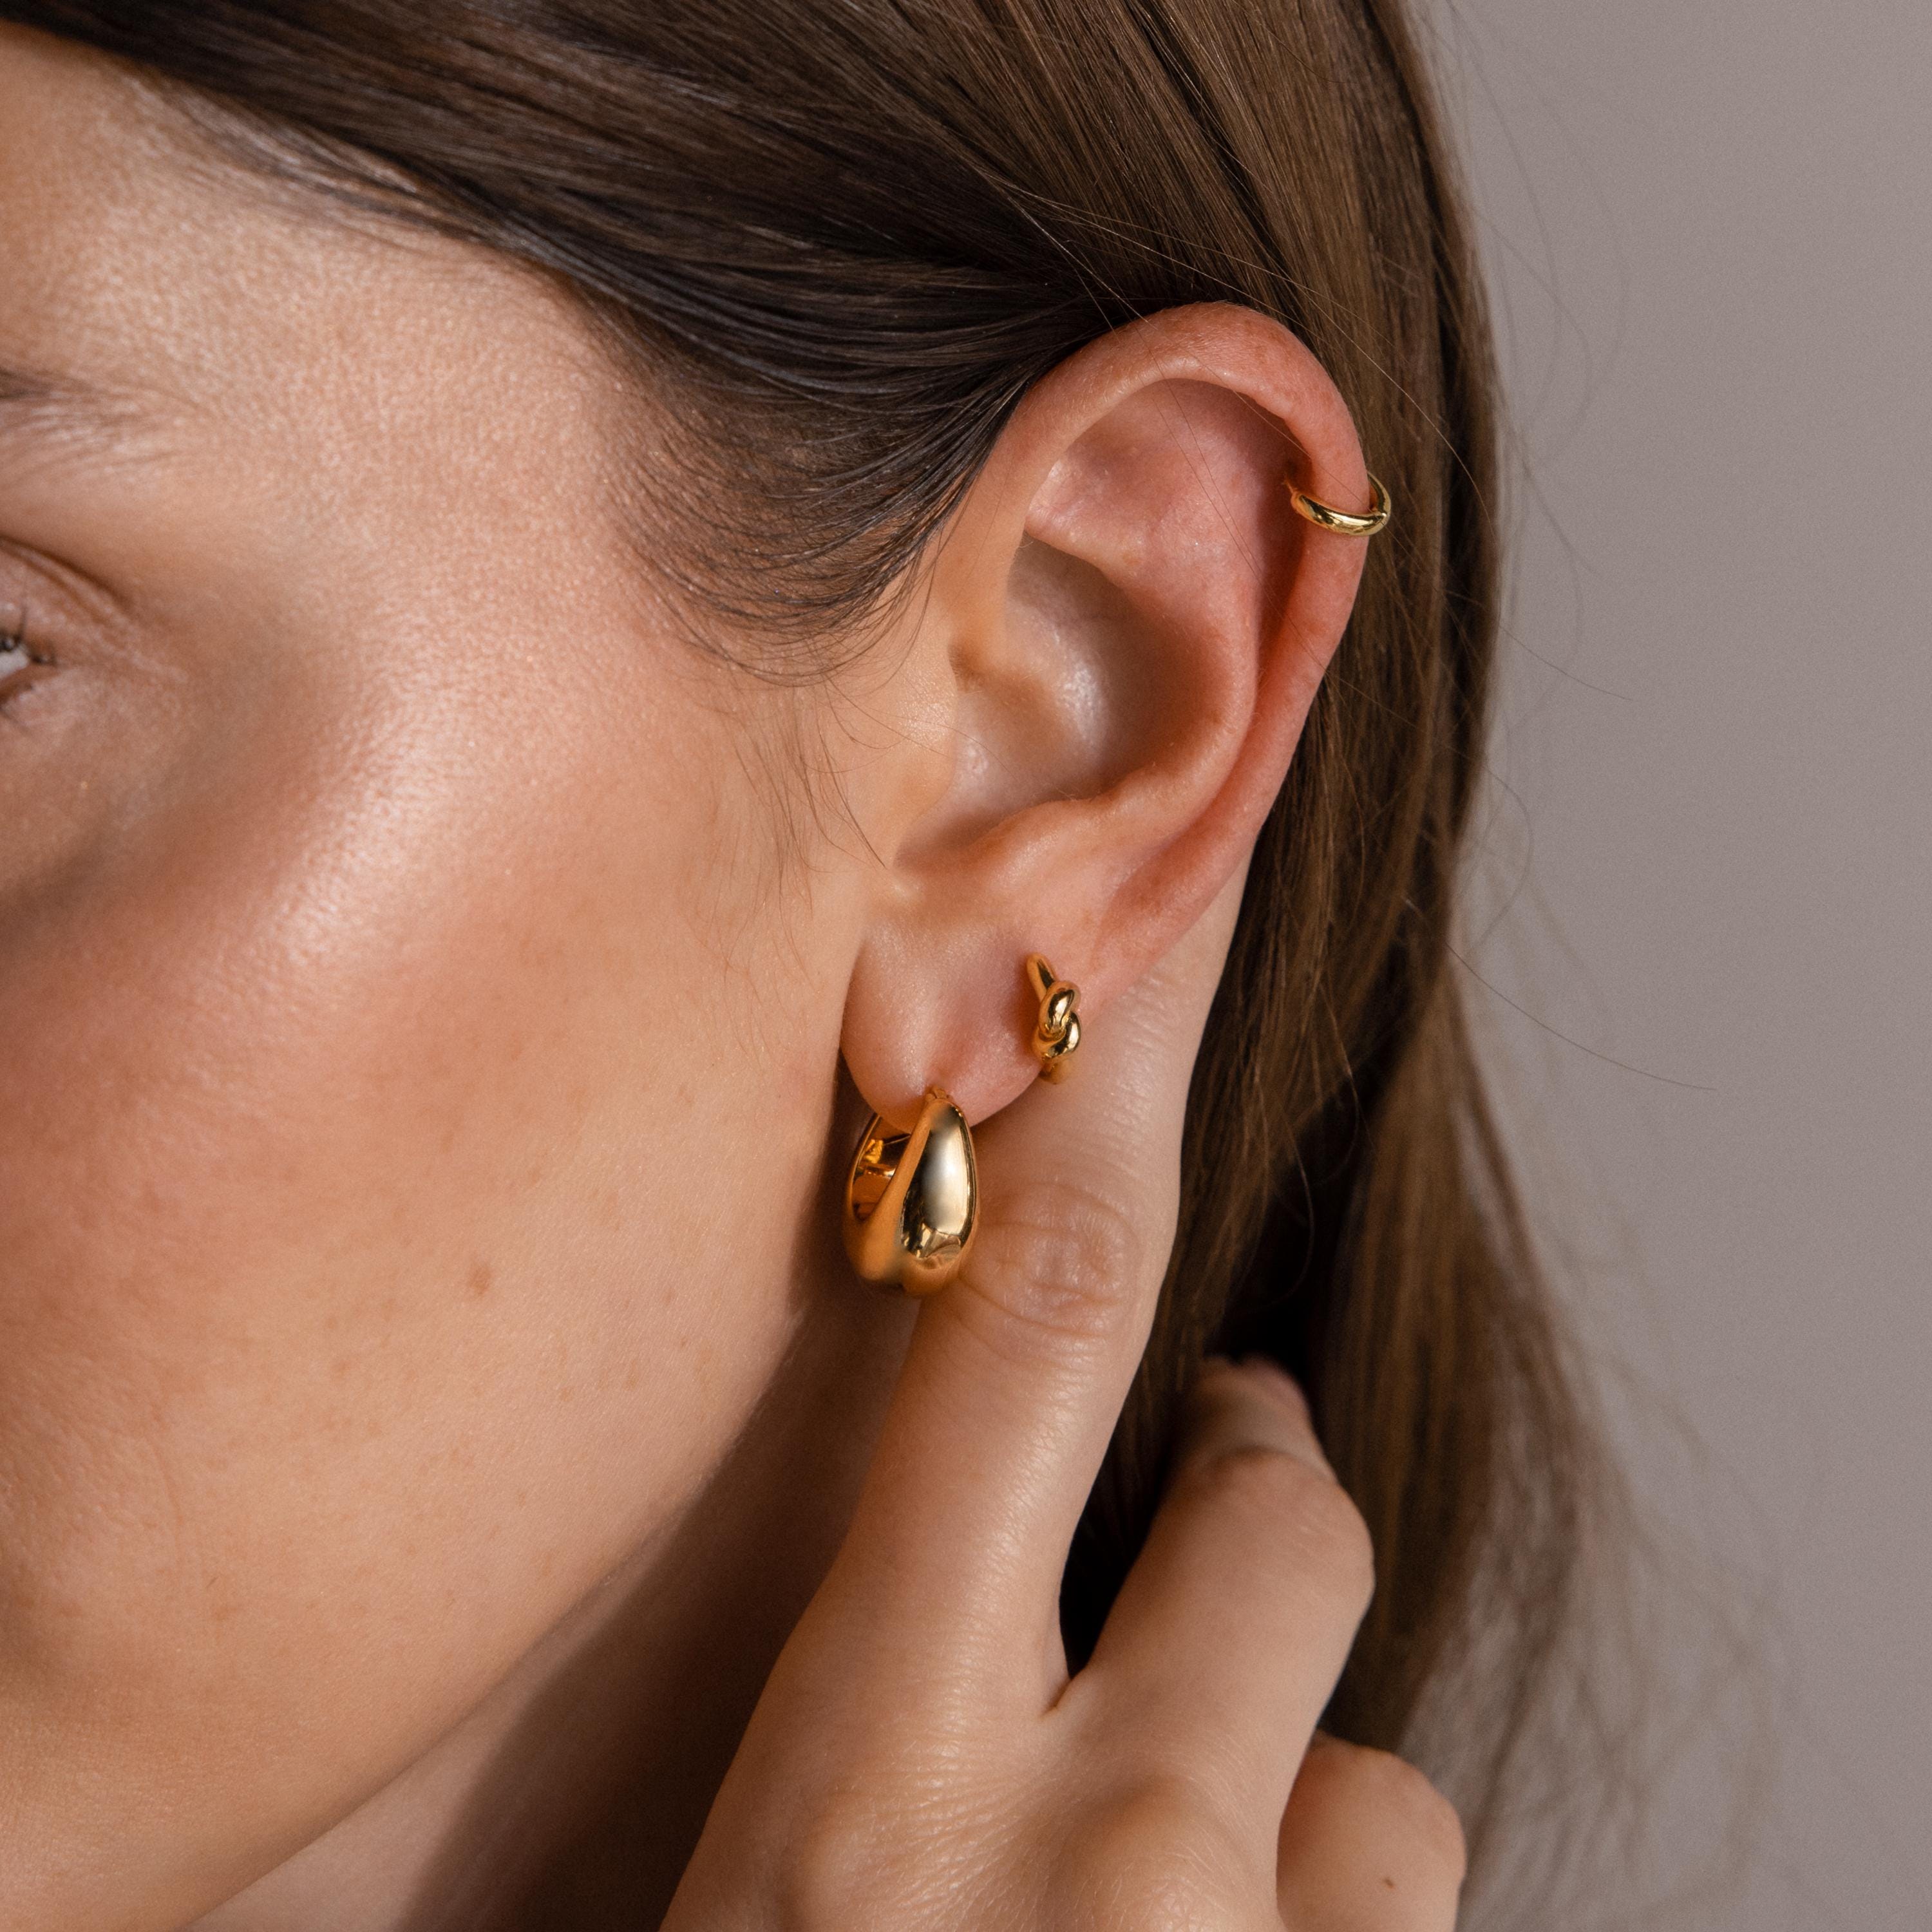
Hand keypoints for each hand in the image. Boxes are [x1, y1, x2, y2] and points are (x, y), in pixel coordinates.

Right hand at [662, 872, 1465, 1930]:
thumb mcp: (707, 1909)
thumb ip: (805, 1729)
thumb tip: (859, 1586)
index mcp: (865, 1797)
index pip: (1028, 1324)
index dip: (1115, 1084)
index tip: (1167, 922)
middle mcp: (1100, 1868)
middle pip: (1276, 1512)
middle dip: (1256, 1463)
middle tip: (1211, 1478)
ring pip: (1377, 1768)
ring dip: (1293, 1785)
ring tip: (1178, 1883)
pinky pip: (1405, 1913)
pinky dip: (1326, 1927)